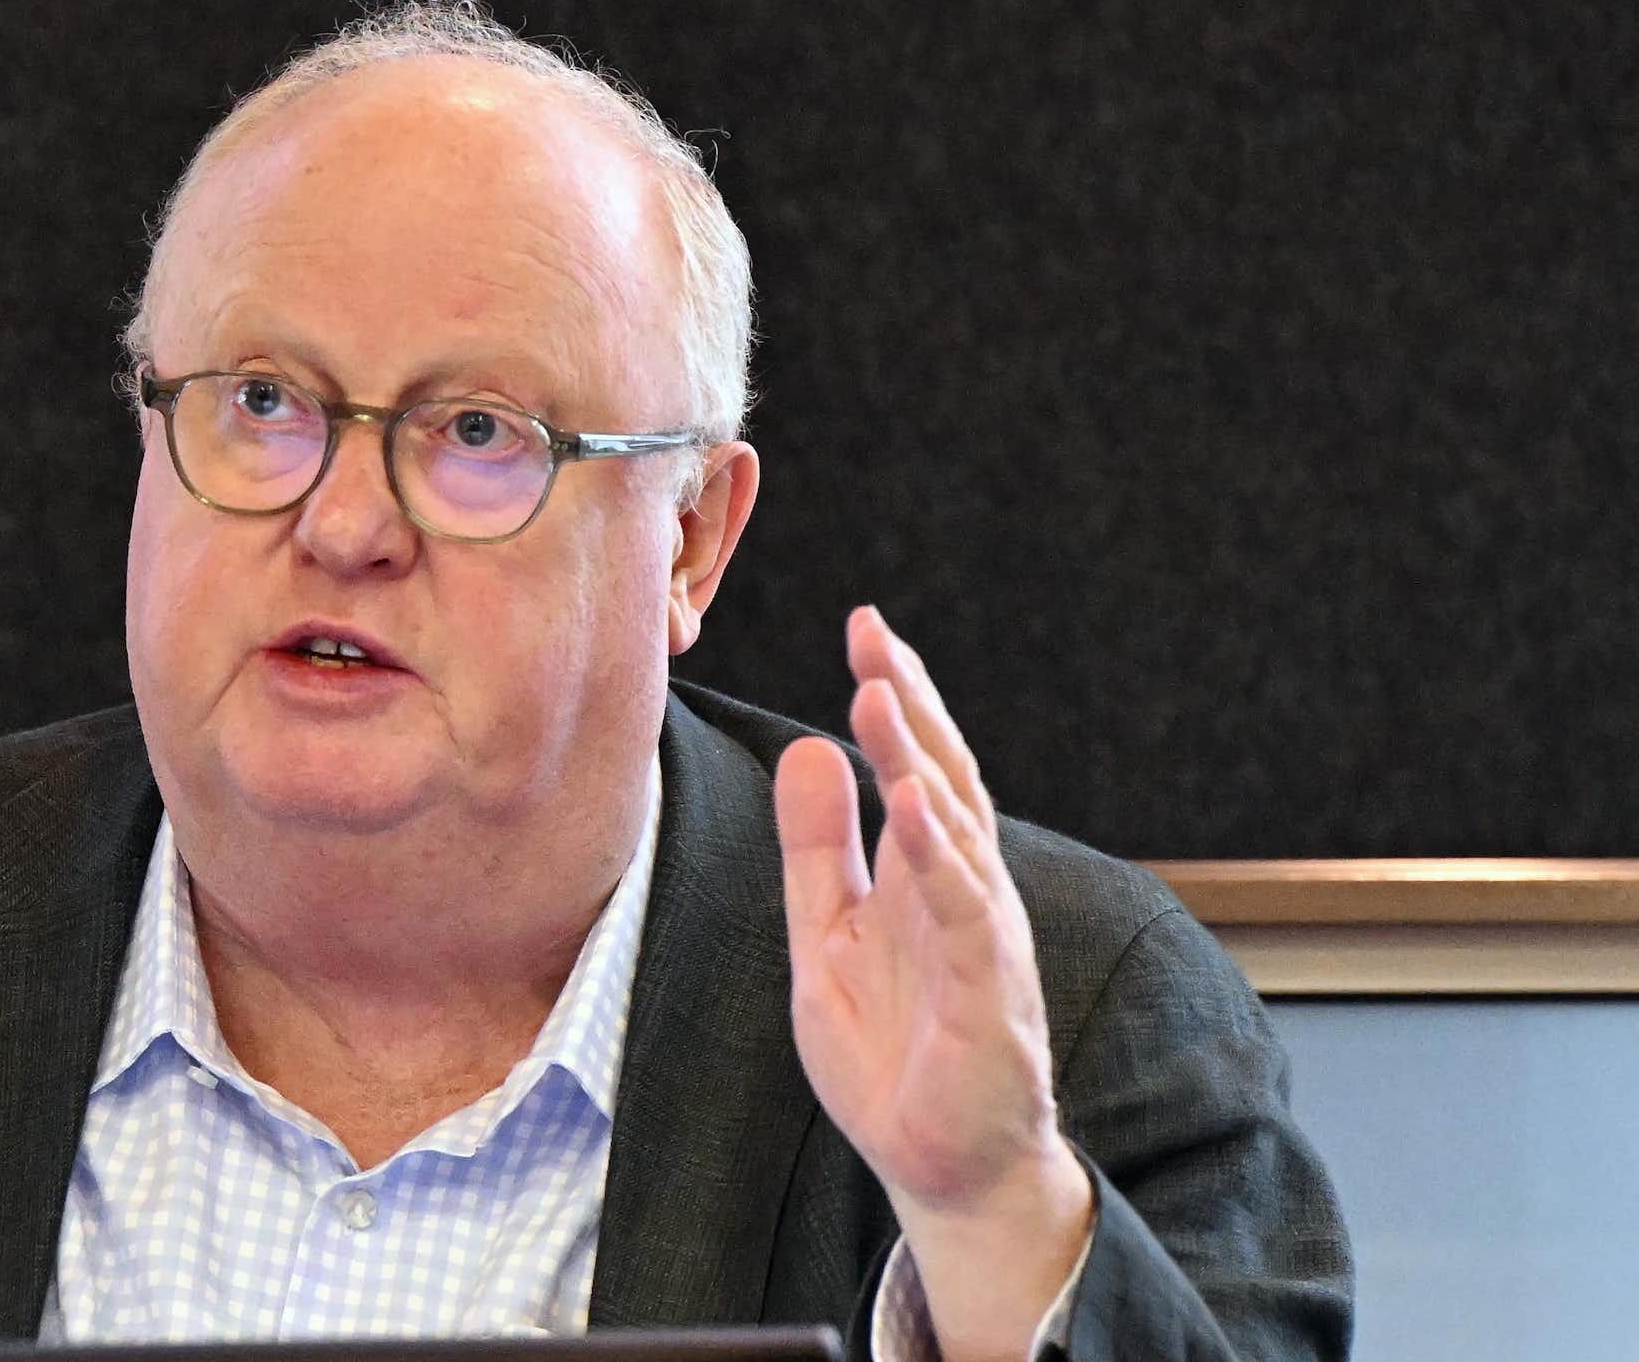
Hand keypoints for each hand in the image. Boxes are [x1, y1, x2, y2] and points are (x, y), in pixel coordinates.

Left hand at [775, 606, 1090, 1358]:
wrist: (938, 1167)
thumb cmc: (892, 1054)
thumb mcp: (826, 934)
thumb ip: (819, 847)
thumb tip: (808, 748)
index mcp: (924, 875)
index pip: (916, 766)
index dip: (893, 697)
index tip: (864, 629)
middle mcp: (964, 892)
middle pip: (945, 776)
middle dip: (908, 702)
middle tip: (872, 632)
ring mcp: (983, 939)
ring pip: (957, 831)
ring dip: (917, 759)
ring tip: (878, 693)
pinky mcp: (989, 994)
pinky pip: (967, 912)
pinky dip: (942, 855)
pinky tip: (913, 805)